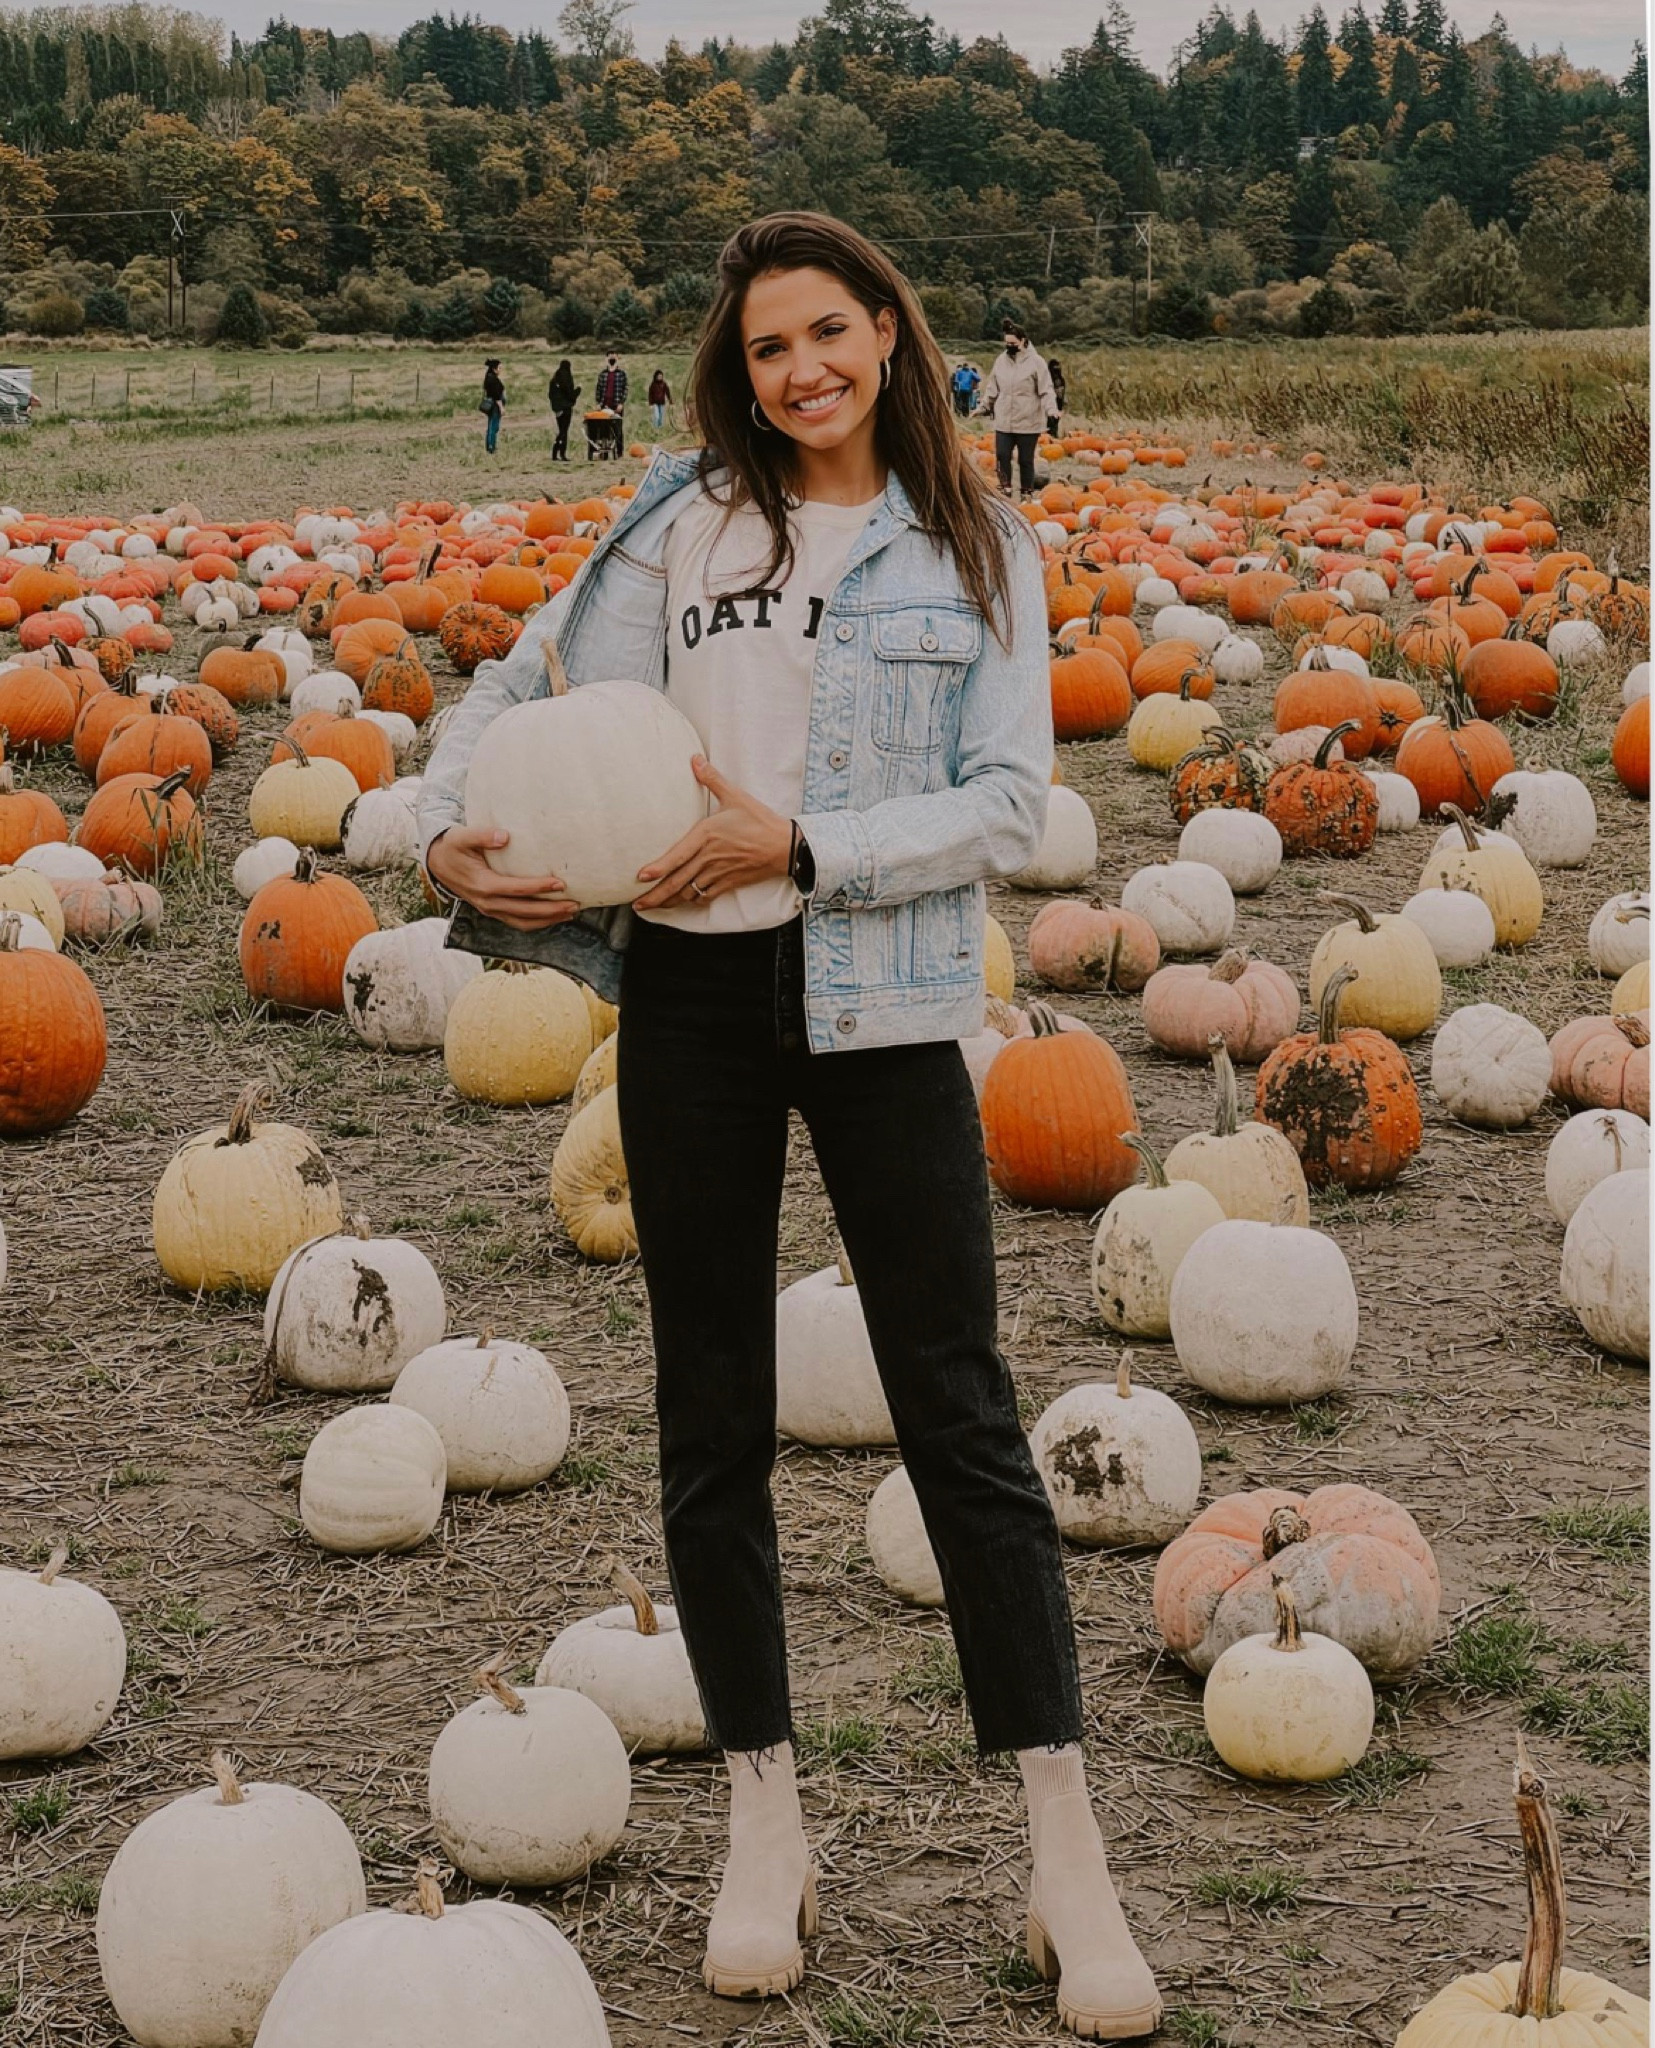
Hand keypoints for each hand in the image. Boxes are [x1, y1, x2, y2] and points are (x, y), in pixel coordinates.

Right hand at [425, 826, 579, 931]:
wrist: (439, 863)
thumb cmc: (454, 847)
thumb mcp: (462, 837)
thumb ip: (482, 835)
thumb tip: (505, 836)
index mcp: (482, 885)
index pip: (516, 889)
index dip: (538, 888)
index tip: (560, 883)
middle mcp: (487, 902)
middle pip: (524, 912)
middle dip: (551, 910)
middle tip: (574, 904)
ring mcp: (490, 910)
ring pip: (523, 922)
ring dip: (548, 920)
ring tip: (571, 913)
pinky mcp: (494, 911)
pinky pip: (518, 922)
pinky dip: (537, 923)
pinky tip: (554, 917)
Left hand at [633, 757, 792, 910]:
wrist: (785, 846)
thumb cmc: (760, 821)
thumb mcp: (735, 796)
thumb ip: (712, 778)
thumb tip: (694, 759)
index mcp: (706, 836)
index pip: (676, 856)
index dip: (658, 868)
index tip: (641, 877)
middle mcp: (709, 858)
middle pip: (677, 881)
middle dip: (655, 896)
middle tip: (636, 904)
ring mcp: (719, 873)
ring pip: (688, 893)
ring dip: (669, 902)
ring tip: (653, 906)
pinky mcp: (729, 883)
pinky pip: (705, 897)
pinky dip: (691, 902)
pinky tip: (682, 903)